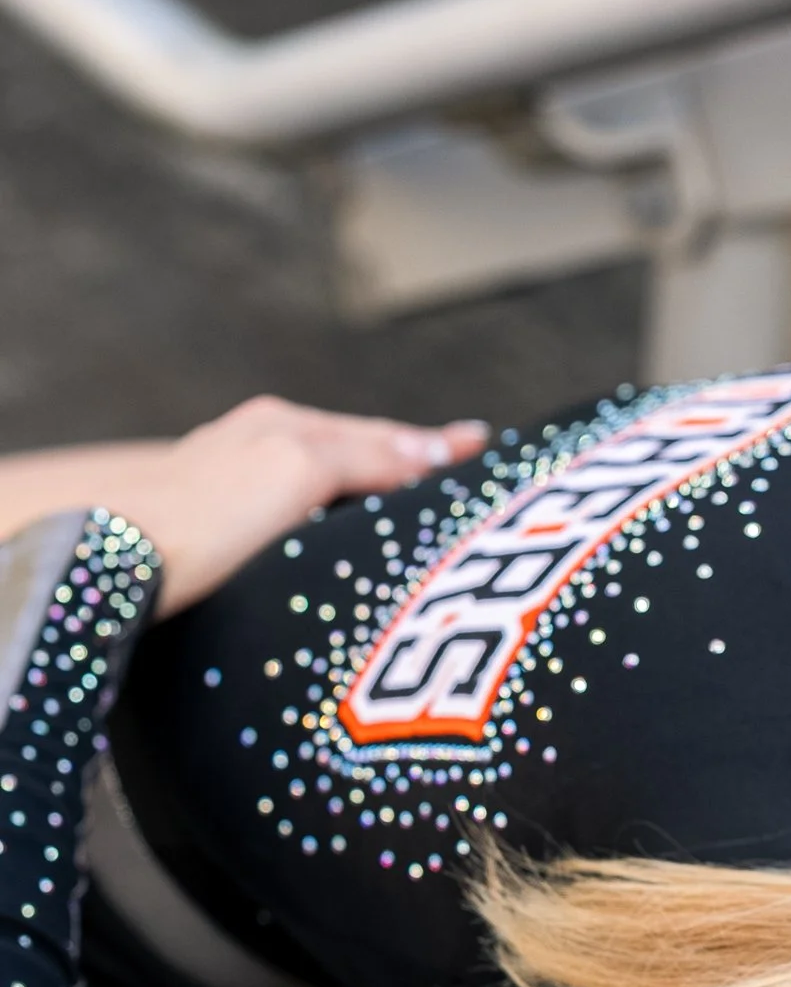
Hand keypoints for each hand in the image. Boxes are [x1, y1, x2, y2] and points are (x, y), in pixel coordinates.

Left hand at [47, 398, 489, 615]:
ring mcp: (233, 495)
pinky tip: (335, 552)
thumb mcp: (304, 466)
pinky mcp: (215, 543)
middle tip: (459, 482)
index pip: (381, 433)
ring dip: (368, 502)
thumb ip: (372, 453)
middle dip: (406, 467)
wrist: (109, 562)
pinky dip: (332, 531)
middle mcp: (256, 450)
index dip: (435, 445)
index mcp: (280, 424)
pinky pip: (294, 527)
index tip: (486, 448)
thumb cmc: (202, 514)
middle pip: (352, 457)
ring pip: (321, 494)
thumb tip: (438, 449)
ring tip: (410, 520)